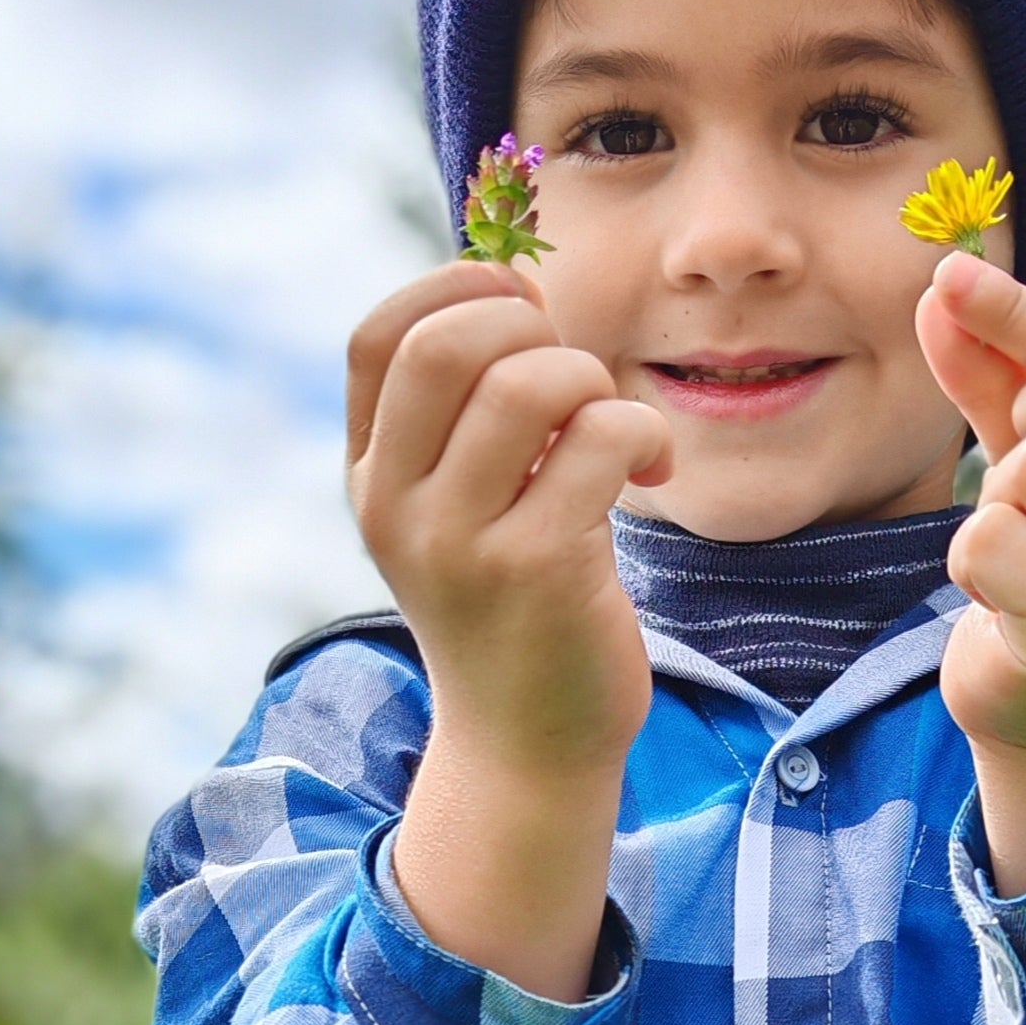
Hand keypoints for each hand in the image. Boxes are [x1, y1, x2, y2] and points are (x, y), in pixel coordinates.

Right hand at [348, 262, 671, 779]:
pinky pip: (598, 441)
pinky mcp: (534, 573)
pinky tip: (653, 470)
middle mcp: (396, 507)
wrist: (528, 746)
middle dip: (528, 326)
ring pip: (527, 385)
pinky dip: (642, 433)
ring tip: (613, 428)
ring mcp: (459, 543)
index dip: (450, 290)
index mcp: (372, 477)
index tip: (518, 308)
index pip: (375, 337)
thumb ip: (469, 410)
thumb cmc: (515, 605)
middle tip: (572, 374)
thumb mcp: (462, 507)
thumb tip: (516, 278)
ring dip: (592, 381)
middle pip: (446, 345)